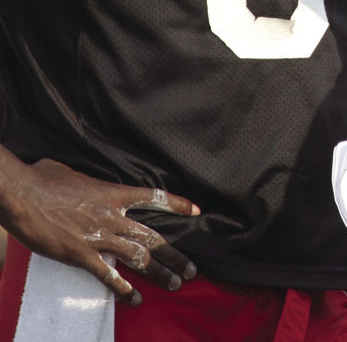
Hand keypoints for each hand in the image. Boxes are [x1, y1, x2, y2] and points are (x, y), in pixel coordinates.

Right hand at [5, 158, 199, 304]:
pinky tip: (135, 299)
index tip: (196, 211)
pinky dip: (123, 289)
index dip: (177, 204)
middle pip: (153, 237)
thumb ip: (88, 179)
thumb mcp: (74, 171)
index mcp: (115, 193)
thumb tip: (79, 177)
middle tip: (192, 270)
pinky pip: (109, 275)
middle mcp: (114, 216)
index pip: (154, 197)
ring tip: (174, 284)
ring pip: (138, 258)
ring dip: (158, 273)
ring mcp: (100, 236)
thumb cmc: (44, 179)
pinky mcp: (83, 255)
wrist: (25, 197)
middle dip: (174, 255)